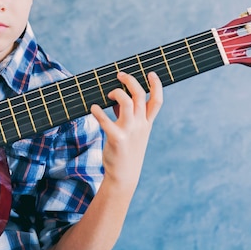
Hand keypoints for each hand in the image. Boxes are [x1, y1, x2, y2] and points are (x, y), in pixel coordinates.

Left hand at [90, 71, 162, 189]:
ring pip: (127, 103)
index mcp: (147, 123)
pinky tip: (93, 108)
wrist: (124, 176)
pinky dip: (98, 112)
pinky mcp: (117, 139)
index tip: (149, 73)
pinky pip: (106, 121)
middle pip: (140, 96)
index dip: (156, 85)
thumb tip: (117, 97)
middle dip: (130, 81)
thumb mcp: (132, 132)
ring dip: (117, 93)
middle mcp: (141, 125)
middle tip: (119, 75)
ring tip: (108, 94)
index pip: (157, 101)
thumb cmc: (126, 150)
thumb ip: (126, 115)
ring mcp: (130, 132)